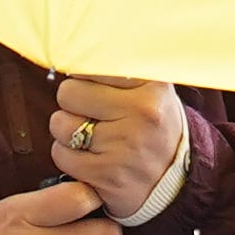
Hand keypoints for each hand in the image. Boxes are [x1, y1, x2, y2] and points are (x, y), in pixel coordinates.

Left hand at [48, 74, 189, 219]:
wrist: (174, 180)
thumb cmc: (153, 128)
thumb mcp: (151, 90)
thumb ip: (119, 69)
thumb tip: (74, 53)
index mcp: (152, 87)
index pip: (90, 66)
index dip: (84, 78)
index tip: (94, 88)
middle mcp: (142, 114)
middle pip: (68, 93)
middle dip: (73, 104)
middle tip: (91, 114)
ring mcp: (125, 147)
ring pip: (60, 124)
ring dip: (68, 131)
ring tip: (91, 136)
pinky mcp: (108, 175)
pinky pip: (61, 155)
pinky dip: (69, 157)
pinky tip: (90, 157)